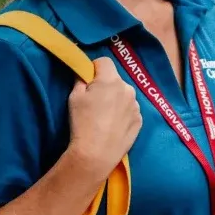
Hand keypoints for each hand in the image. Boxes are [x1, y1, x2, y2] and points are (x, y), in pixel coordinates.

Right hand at [68, 56, 141, 171]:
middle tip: (94, 102)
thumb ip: (81, 80)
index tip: (87, 82)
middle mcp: (128, 89)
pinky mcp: (139, 121)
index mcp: (111, 80)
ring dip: (116, 99)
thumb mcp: (74, 97)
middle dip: (106, 85)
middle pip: (115, 79)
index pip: (104, 61)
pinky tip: (113, 126)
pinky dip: (122, 113)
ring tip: (104, 117)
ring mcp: (136, 106)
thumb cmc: (83, 122)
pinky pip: (130, 110)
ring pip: (124, 95)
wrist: (96, 154)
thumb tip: (85, 75)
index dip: (94, 69)